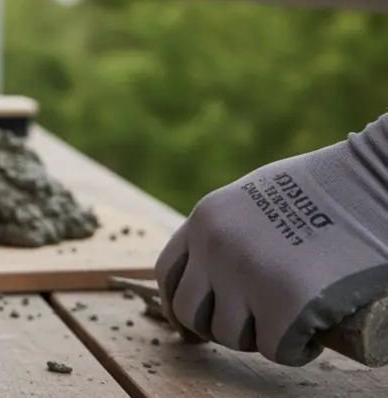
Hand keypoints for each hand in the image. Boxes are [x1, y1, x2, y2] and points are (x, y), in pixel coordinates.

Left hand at [155, 114, 387, 365]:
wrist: (373, 186)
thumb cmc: (328, 188)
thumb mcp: (256, 196)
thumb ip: (232, 228)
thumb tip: (216, 266)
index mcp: (205, 220)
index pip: (169, 274)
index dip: (182, 303)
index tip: (195, 320)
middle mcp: (214, 249)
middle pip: (190, 312)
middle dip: (217, 326)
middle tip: (252, 324)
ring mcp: (246, 278)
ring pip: (231, 336)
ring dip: (258, 338)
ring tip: (288, 322)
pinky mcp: (285, 306)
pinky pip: (277, 350)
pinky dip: (296, 350)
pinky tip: (312, 337)